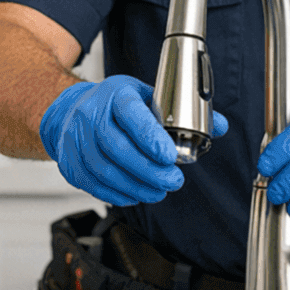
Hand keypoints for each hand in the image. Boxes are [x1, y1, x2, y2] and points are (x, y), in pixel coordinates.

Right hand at [39, 75, 227, 205]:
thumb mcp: (148, 96)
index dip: (150, 137)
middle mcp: (91, 114)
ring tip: (159, 191)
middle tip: (174, 182)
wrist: (72, 110)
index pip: (132, 114)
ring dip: (136, 186)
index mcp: (116, 94)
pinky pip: (93, 183)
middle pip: (118, 148)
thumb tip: (219, 125)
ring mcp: (75, 139)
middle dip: (149, 170)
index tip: (170, 156)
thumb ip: (183, 111)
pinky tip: (135, 194)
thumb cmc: (116, 104)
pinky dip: (117, 193)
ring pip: (105, 170)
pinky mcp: (69, 162)